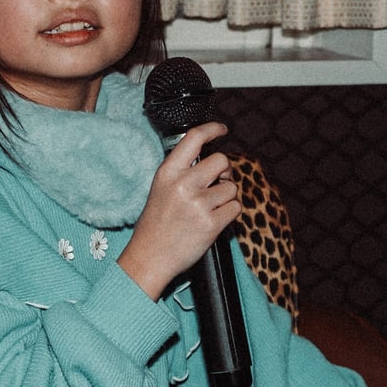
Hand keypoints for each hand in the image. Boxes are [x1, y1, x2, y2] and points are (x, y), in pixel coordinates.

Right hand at [117, 122, 240, 298]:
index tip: (222, 130)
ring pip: (232, 187)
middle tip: (218, 182)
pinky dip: (231, 212)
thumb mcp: (160, 188)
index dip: (212, 129)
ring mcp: (198, 204)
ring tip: (211, 207)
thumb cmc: (155, 224)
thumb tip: (213, 161)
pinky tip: (216, 218)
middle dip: (225, 171)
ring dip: (227, 196)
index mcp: (168, 172)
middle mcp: (183, 184)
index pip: (194, 138)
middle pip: (221, 161)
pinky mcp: (212, 224)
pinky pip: (236, 207)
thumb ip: (182, 171)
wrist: (150, 257)